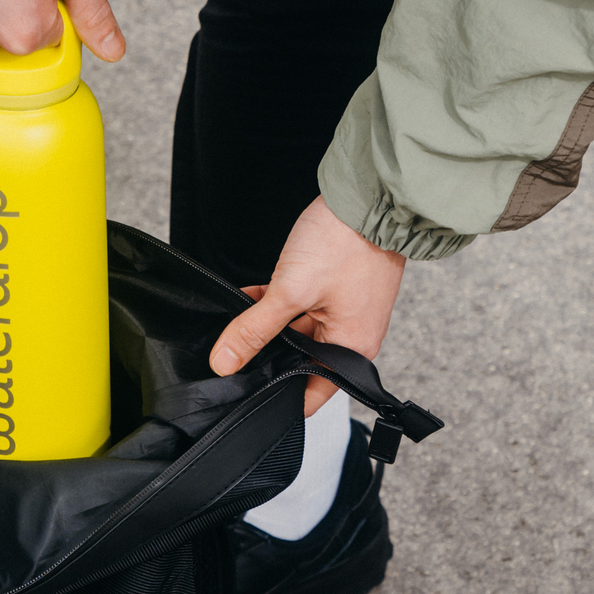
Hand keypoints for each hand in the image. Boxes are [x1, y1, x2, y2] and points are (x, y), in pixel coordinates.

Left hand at [209, 195, 404, 415]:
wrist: (368, 196)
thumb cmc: (345, 244)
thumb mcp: (290, 291)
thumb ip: (255, 329)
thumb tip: (225, 362)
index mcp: (352, 349)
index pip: (311, 393)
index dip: (277, 398)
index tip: (243, 396)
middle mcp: (352, 335)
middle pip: (302, 361)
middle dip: (267, 358)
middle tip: (232, 358)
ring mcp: (344, 310)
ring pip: (297, 332)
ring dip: (268, 328)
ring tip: (236, 326)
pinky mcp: (335, 288)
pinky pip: (300, 308)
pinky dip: (276, 306)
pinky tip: (248, 301)